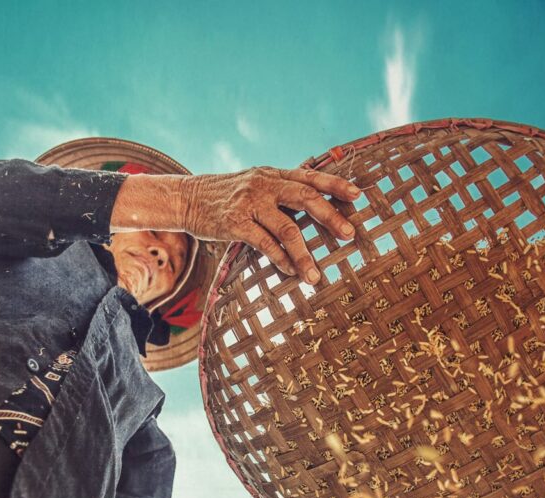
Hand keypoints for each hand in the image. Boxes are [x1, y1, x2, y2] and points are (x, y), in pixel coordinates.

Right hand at [179, 167, 360, 283]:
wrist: (186, 197)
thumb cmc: (227, 195)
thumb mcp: (255, 184)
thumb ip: (281, 191)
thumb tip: (314, 205)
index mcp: (274, 175)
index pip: (310, 177)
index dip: (335, 185)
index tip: (358, 195)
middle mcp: (265, 185)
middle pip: (305, 198)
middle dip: (330, 216)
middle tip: (349, 234)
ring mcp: (250, 204)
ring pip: (287, 229)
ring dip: (304, 255)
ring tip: (316, 277)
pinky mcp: (235, 224)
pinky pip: (264, 244)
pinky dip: (280, 259)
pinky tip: (291, 272)